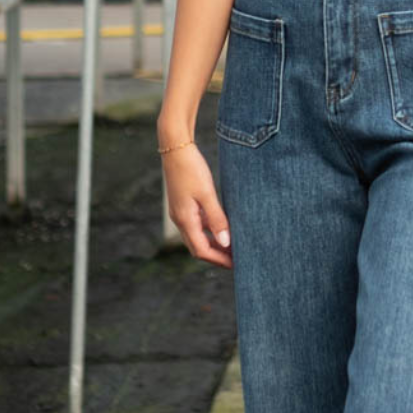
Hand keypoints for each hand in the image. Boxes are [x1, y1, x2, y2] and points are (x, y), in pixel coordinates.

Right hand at [160, 140, 232, 267]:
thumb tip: (225, 242)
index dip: (219, 259)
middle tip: (237, 260)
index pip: (201, 251)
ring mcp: (181, 213)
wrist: (175, 148)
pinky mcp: (184, 205)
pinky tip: (224, 228)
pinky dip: (211, 231)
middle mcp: (180, 220)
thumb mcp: (207, 194)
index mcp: (185, 220)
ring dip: (215, 244)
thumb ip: (217, 219)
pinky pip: (198, 225)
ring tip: (233, 246)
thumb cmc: (191, 169)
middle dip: (217, 256)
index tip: (236, 264)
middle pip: (199, 247)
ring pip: (198, 237)